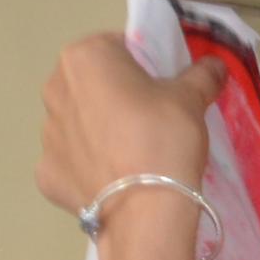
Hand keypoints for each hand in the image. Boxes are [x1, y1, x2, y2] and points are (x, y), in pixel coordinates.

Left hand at [36, 36, 221, 217]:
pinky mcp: (46, 174)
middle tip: (150, 122)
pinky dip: (89, 169)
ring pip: (78, 124)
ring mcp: (46, 134)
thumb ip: (201, 75)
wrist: (145, 211)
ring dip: (99, 132)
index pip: (116, 48)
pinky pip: (71, 163)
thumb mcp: (191, 99)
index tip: (162, 89)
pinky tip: (114, 181)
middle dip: (115, 97)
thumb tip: (214, 65)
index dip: (143, 66)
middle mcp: (54, 88)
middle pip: (91, 85)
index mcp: (83, 57)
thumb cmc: (163, 137)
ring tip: (133, 156)